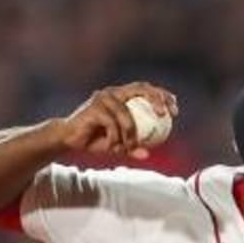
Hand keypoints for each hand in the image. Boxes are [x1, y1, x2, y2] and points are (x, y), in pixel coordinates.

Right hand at [56, 82, 178, 160]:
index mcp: (122, 96)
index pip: (147, 89)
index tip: (175, 112)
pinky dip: (114, 139)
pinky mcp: (94, 107)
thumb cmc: (95, 139)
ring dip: (130, 135)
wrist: (69, 139)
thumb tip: (147, 155)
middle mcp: (113, 92)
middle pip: (141, 87)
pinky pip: (113, 126)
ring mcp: (103, 98)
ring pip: (127, 117)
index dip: (163, 96)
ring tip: (127, 147)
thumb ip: (132, 146)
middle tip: (164, 115)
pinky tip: (112, 146)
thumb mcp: (117, 144)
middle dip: (157, 98)